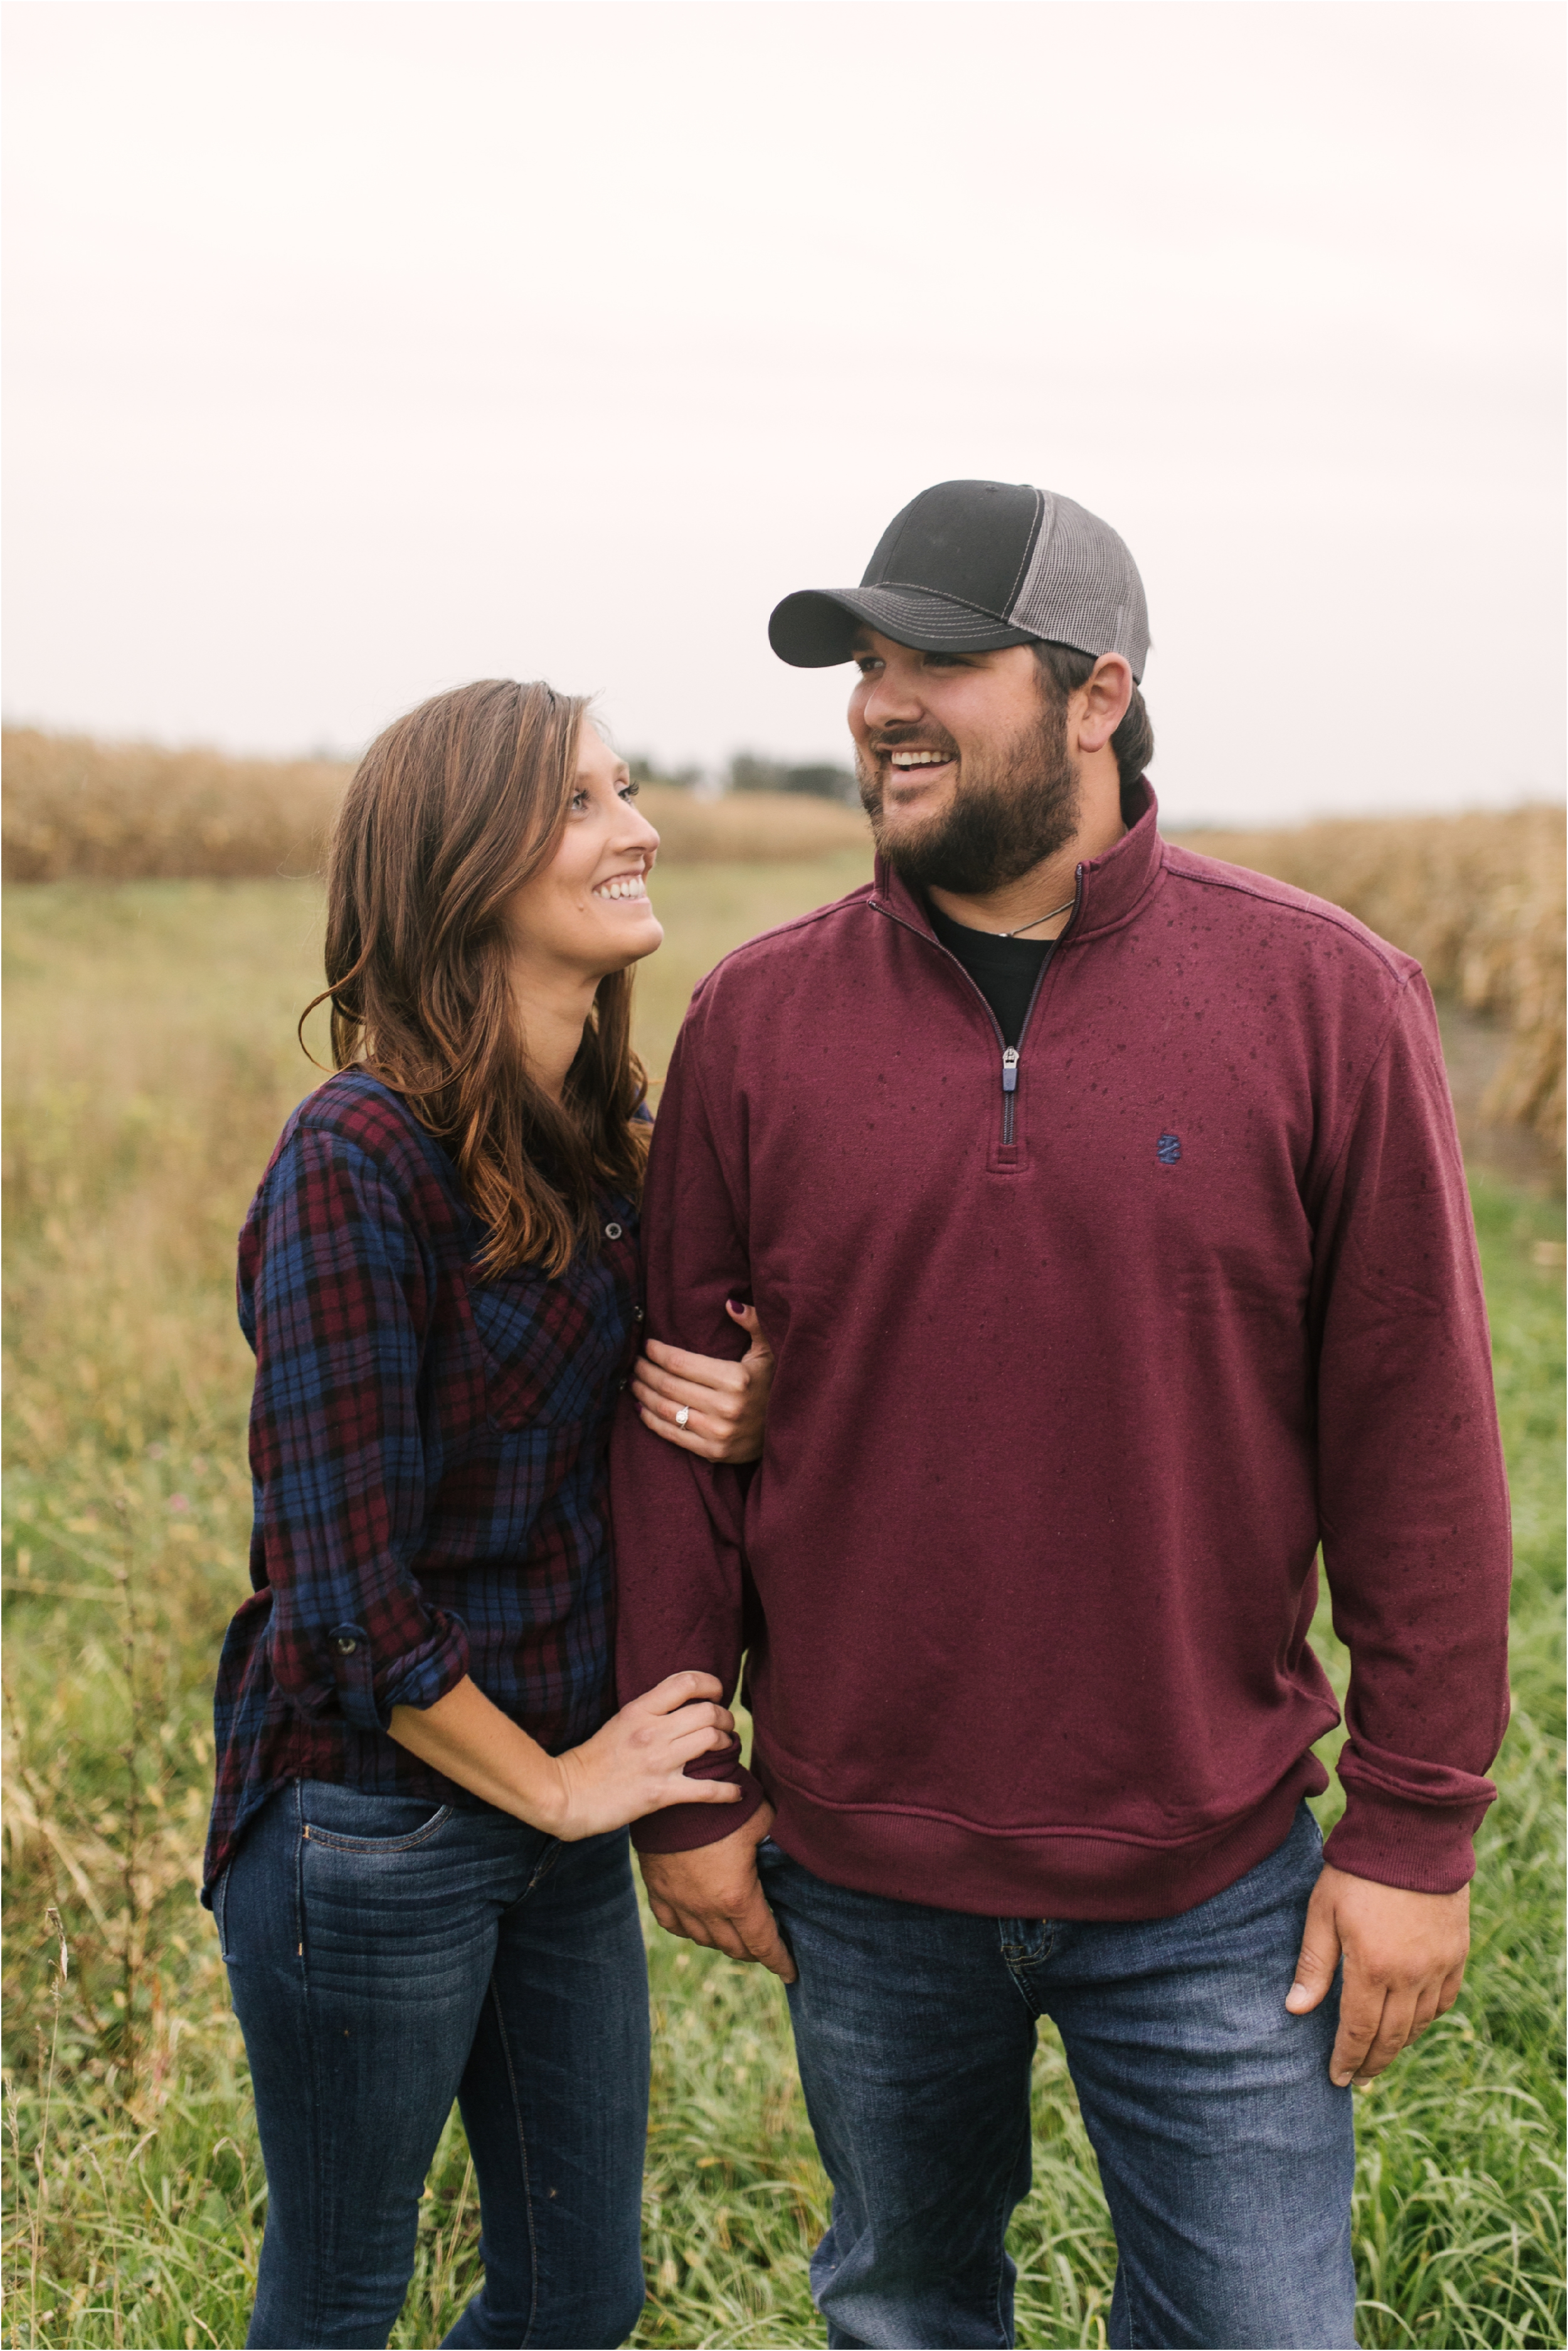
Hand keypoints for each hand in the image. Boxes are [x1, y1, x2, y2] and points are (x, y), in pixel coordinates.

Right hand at [544, 1673, 744, 1840]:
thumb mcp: (617, 1723)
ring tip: (727, 1749)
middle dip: (725, 1718)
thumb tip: (679, 1706)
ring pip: (712, 1741)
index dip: (710, 1684)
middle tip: (726, 1726)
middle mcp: (651, 1732)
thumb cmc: (591, 1761)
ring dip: (728, 1744)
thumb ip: (647, 1713)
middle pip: (707, 1712)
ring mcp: (657, 1763)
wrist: (567, 1796)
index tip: (717, 1693)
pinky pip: (707, 1789)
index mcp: (638, 1710)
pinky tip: (736, 1792)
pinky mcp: (661, 1794)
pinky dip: (728, 1790)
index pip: (685, 1682)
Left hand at [632, 1300, 774, 1463]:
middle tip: (634, 1362)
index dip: (658, 1352)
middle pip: (668, 1385)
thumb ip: (754, 1323)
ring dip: (643, 1395)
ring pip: (665, 1410)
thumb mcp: (771, 1350)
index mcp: (737, 1379)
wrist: (794, 1431)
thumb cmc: (777, 1384)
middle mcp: (725, 1408)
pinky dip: (651, 1421)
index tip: (647, 1345)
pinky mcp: (713, 1452)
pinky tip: (641, 1408)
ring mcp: (718, 1433)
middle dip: (645, 1371)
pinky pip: (672, 1435)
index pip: (681, 1363)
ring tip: (634, 1382)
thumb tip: (729, 1303)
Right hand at [640, 1802, 796, 1981]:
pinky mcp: (657, 1889)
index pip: (763, 1943)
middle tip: (766, 1948)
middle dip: (755, 1952)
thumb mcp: (764, 1819)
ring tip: (736, 1935)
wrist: (675, 1787)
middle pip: (735, 1947)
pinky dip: (688, 1929)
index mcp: (737, 1897)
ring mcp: (679, 1901)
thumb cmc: (726, 1804)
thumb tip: (795, 1844)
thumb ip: (778, 1841)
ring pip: (704, 1939)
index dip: (779, 1961)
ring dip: (724, 1942)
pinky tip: (698, 1924)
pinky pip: (673, 1924)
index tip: (791, 1973)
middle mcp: (707, 1908)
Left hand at [1286, 1862, 1469, 2085]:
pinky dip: (1427, 2019)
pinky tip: (1413, 2023)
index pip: (1359, 2032)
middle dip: (1372, 2063)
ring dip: (1399, 2044)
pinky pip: (1444, 2001)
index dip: (1347, 2059)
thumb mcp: (1323, 1912)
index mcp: (1373, 1969)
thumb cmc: (1358, 1871)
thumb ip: (1314, 1965)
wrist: (1412, 1835)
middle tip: (1357, 2080)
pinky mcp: (1456, 1953)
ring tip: (1379, 2055)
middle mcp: (1411, 1977)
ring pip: (1420, 2024)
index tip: (1337, 2078)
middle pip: (1392, 2037)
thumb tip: (1295, 2010)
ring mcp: (1438, 1967)